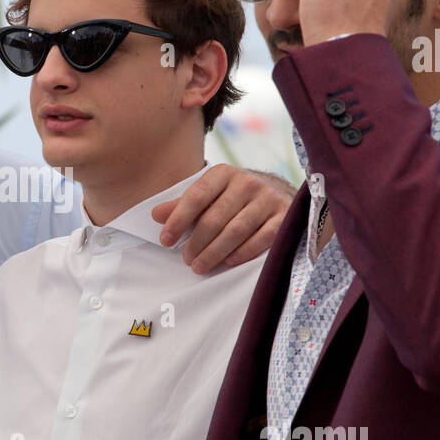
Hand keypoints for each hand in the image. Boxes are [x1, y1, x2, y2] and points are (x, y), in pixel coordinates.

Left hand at [153, 164, 291, 273]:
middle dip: (197, 242)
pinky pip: (262, 238)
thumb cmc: (232, 198)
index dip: (178, 220)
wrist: (276, 193)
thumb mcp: (208, 195)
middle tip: (186, 259)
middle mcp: (247, 182)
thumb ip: (182, 205)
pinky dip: (243, 252)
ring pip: (236, 230)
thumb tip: (156, 215)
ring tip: (200, 266)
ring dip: (215, 252)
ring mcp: (267, 198)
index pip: (196, 196)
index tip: (165, 240)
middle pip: (215, 218)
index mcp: (223, 174)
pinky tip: (228, 262)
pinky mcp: (284, 216)